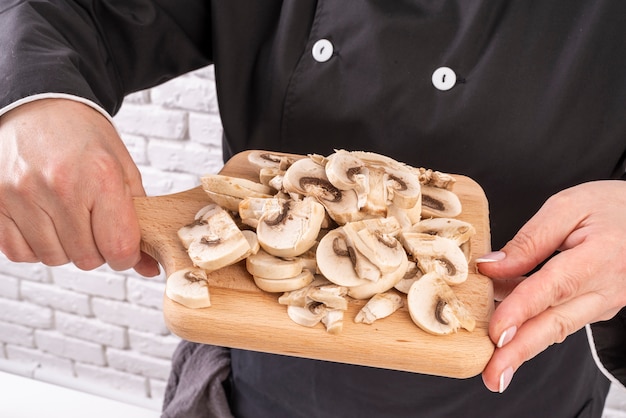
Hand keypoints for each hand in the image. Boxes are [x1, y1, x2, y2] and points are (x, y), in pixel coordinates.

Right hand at [0, 98, 158, 275]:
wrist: (40, 106)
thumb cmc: (86, 139)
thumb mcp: (124, 170)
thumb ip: (138, 220)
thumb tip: (149, 267)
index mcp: (100, 176)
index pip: (118, 247)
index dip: (126, 255)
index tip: (123, 246)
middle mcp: (59, 185)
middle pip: (86, 258)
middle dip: (96, 248)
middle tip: (93, 222)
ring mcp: (21, 194)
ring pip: (53, 258)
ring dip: (65, 247)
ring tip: (67, 215)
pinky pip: (20, 252)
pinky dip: (35, 245)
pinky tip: (42, 219)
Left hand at [477, 180, 625, 391]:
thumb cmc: (610, 207)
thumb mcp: (568, 207)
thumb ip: (529, 239)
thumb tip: (490, 266)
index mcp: (599, 257)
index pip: (553, 287)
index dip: (522, 310)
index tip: (496, 332)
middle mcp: (604, 289)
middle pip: (555, 323)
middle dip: (520, 352)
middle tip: (493, 376)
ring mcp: (603, 303)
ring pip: (557, 328)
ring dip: (524, 348)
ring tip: (495, 369)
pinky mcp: (597, 308)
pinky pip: (560, 320)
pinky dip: (533, 329)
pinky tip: (505, 336)